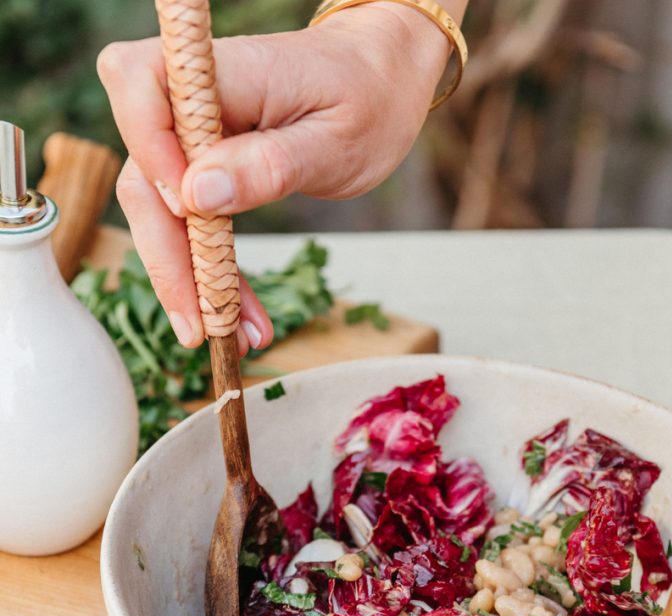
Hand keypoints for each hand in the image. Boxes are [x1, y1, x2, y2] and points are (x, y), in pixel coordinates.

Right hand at [97, 5, 449, 355]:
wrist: (379, 83)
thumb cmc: (367, 97)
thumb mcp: (334, 139)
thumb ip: (268, 164)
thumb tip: (196, 194)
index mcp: (223, 71)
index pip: (140, 84)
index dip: (148, 148)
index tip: (186, 210)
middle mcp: (192, 101)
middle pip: (142, 174)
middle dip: (167, 256)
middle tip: (197, 327)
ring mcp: (192, 139)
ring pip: (160, 213)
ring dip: (189, 281)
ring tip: (228, 335)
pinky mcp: (202, 169)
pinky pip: (189, 225)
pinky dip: (211, 275)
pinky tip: (239, 318)